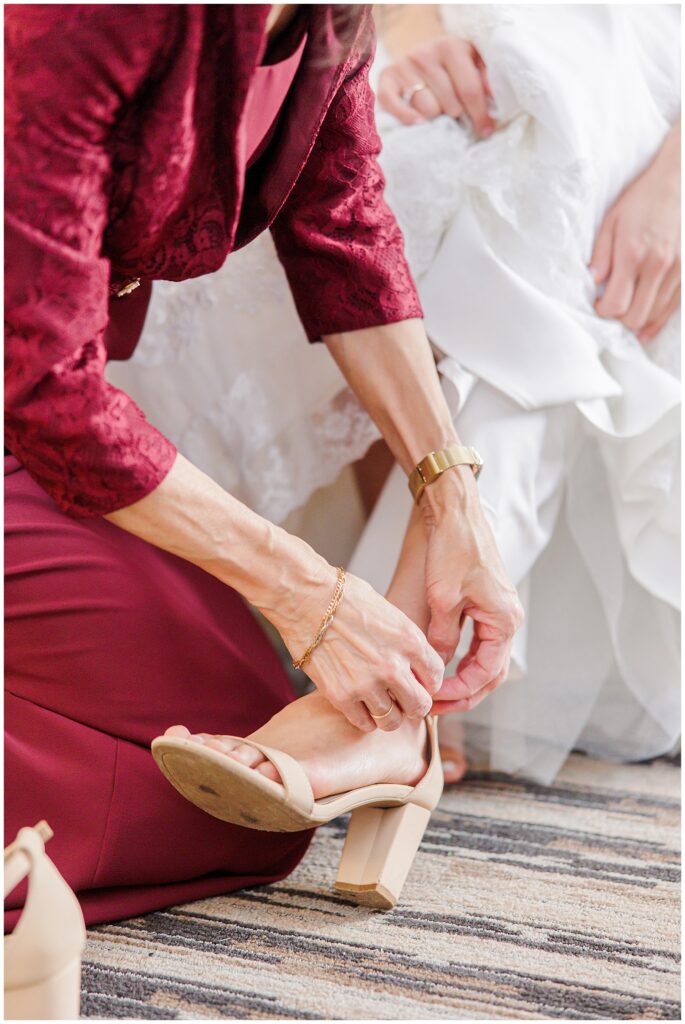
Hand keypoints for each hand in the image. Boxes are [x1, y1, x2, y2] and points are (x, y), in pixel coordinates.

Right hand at [279, 567, 443, 732]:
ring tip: (380, 703)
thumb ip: (406, 642)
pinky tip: (359, 704)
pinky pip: (363, 723)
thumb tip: (415, 664)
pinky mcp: (341, 695)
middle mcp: (393, 666)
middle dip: (415, 704)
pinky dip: (364, 718)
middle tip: (404, 699)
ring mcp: (367, 684)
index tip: (419, 681)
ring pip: (392, 721)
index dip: (429, 681)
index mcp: (410, 641)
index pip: (436, 677)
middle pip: (420, 706)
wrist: (306, 598)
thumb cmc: (345, 597)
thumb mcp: (390, 613)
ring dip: (389, 714)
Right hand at [377, 34, 494, 135]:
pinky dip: (407, 117)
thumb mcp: (472, 61)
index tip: (486, 130)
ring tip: (436, 110)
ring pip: (427, 111)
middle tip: (454, 112)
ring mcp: (404, 66)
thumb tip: (495, 97)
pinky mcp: (386, 79)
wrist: (418, 54)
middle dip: (456, 114)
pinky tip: (418, 123)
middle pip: (449, 105)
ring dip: (435, 116)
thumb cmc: (450, 65)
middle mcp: (425, 54)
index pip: (469, 90)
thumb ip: (486, 77)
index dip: (480, 114)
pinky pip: (394, 105)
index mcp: (450, 47)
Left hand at [420, 469, 523, 711]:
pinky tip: (443, 666)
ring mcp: (500, 611)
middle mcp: (508, 619)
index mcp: (504, 620)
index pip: (486, 673)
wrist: (456, 512)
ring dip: (465, 679)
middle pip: (492, 673)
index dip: (459, 692)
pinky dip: (465, 659)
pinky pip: (481, 642)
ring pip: (486, 659)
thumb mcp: (443, 599)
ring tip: (438, 693)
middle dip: (465, 694)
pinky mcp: (488, 603)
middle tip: (435, 708)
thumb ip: (442, 638)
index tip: (433, 700)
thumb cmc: (453, 549)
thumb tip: (436, 670)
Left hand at [591, 122, 680, 341]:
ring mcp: (678, 271)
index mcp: (634, 254)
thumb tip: (593, 282)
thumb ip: (600, 255)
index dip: (604, 311)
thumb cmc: (641, 201)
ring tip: (628, 310)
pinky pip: (673, 308)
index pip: (617, 304)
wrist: (679, 184)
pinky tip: (647, 322)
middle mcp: (658, 266)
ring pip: (655, 316)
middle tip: (613, 307)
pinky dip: (658, 318)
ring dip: (639, 320)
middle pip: (636, 317)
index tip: (599, 304)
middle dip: (620, 319)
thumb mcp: (611, 222)